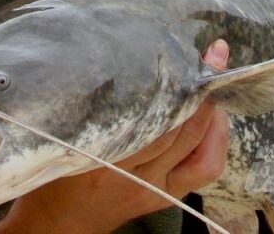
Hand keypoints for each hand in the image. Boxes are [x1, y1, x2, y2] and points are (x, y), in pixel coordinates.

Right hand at [0, 40, 230, 233]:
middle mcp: (135, 175)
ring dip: (212, 113)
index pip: (150, 119)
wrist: (61, 222)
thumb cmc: (58, 173)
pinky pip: (205, 168)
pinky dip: (216, 140)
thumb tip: (116, 61)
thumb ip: (91, 109)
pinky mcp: (167, 195)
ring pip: (198, 149)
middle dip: (201, 92)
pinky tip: (215, 119)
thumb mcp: (67, 135)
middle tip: (211, 57)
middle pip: (180, 131)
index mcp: (106, 158)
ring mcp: (155, 188)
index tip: (184, 55)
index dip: (174, 87)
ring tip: (215, 81)